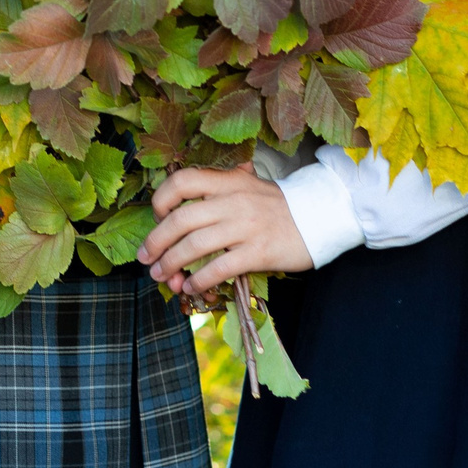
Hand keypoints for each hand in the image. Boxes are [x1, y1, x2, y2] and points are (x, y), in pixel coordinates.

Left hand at [139, 163, 314, 292]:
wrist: (320, 217)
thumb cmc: (276, 206)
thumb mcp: (246, 186)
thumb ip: (216, 193)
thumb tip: (174, 215)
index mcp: (227, 180)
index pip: (182, 181)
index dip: (161, 199)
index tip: (157, 218)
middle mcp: (233, 200)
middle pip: (180, 220)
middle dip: (156, 242)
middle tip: (146, 258)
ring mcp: (246, 226)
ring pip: (194, 246)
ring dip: (170, 264)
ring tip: (162, 276)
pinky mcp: (258, 252)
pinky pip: (219, 268)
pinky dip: (199, 280)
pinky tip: (191, 287)